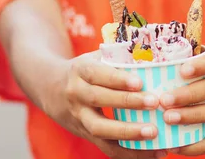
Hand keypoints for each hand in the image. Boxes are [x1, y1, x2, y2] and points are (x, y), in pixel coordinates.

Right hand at [47, 51, 168, 158]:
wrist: (50, 89)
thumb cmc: (85, 69)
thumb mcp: (95, 57)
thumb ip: (118, 55)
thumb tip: (152, 54)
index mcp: (81, 71)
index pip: (98, 74)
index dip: (118, 79)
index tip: (139, 82)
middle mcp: (76, 94)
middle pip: (99, 99)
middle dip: (127, 102)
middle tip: (154, 103)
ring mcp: (79, 117)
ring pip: (100, 129)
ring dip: (128, 133)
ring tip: (153, 132)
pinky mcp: (86, 135)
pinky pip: (106, 148)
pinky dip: (129, 153)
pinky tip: (152, 153)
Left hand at [159, 49, 204, 155]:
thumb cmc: (196, 76)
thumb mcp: (193, 63)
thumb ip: (174, 63)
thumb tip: (140, 66)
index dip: (203, 64)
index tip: (182, 70)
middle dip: (190, 94)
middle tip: (164, 100)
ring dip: (191, 116)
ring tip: (167, 119)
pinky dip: (196, 146)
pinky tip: (175, 147)